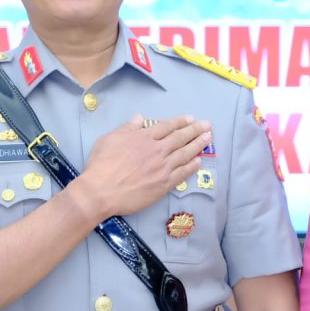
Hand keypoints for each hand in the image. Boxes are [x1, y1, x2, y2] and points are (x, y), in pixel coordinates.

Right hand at [70, 115, 212, 221]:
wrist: (101, 191)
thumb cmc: (101, 165)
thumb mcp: (109, 139)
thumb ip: (127, 129)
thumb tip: (139, 118)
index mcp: (144, 138)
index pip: (166, 127)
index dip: (180, 122)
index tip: (190, 119)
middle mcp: (157, 150)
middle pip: (180, 138)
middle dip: (195, 130)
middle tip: (207, 125)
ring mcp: (162, 168)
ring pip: (185, 153)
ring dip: (198, 145)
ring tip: (208, 138)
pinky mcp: (164, 184)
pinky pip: (182, 173)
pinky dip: (191, 166)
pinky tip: (199, 161)